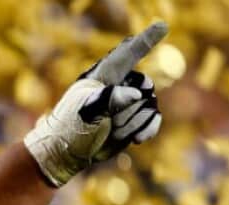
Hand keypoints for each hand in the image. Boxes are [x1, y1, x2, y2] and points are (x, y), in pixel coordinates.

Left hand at [24, 21, 167, 186]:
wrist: (65, 154)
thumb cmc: (69, 128)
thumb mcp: (85, 111)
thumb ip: (110, 99)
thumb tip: (135, 95)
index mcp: (103, 77)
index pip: (128, 55)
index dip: (146, 40)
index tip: (162, 27)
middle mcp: (118, 86)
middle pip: (144, 86)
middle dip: (132, 107)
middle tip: (111, 121)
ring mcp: (126, 104)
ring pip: (149, 106)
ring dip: (133, 123)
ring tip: (112, 131)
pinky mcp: (132, 121)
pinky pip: (153, 119)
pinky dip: (148, 128)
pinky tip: (136, 139)